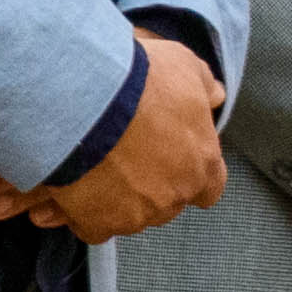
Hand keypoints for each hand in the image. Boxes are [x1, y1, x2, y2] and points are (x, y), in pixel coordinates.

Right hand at [0, 32, 228, 246]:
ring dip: (118, 197)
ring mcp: (136, 215)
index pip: (210, 187)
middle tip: (126, 154)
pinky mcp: (98, 223)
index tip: (173, 160)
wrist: (84, 98)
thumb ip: (204, 85)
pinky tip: (74, 188)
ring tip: (95, 166)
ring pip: (130, 215)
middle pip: (167, 201)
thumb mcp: (183, 65)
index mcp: (202, 164)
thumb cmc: (139, 79)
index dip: (192, 175)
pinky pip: (94, 226)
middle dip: (151, 183)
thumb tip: (217, 96)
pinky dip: (84, 212)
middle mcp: (174, 196)